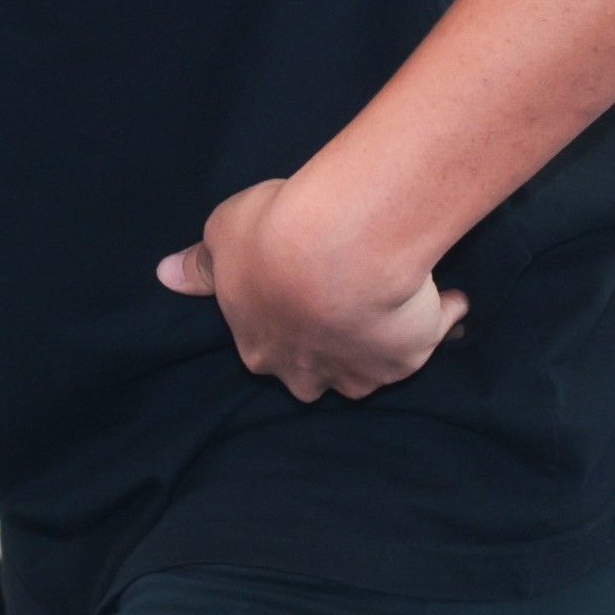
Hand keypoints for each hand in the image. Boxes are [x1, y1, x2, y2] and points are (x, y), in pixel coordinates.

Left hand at [159, 170, 464, 399]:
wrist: (342, 245)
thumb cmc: (273, 236)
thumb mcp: (222, 236)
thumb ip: (200, 263)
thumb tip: (166, 274)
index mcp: (262, 349)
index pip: (268, 353)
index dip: (284, 326)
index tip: (300, 298)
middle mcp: (312, 373)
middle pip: (319, 379)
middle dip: (330, 353)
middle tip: (344, 313)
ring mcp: (364, 370)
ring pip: (374, 370)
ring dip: (384, 343)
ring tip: (398, 306)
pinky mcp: (413, 354)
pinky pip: (431, 335)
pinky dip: (441, 316)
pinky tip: (447, 296)